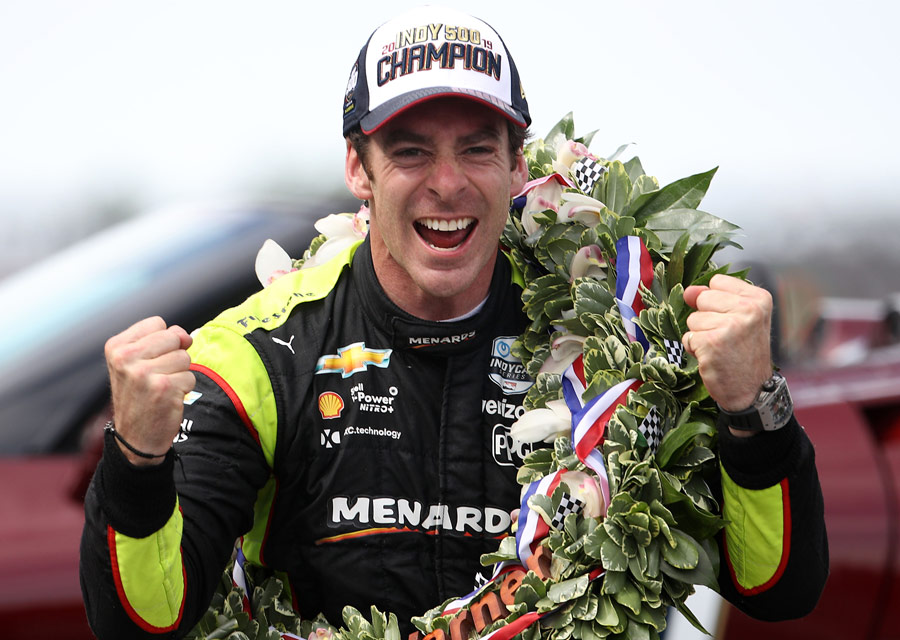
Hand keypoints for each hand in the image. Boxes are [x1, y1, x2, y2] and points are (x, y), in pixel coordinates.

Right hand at [104, 317, 194, 464]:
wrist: (135, 439)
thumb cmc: (139, 396)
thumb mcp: (137, 363)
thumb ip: (161, 340)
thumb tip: (186, 336)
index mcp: (116, 347)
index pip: (158, 323)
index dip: (163, 341)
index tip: (149, 361)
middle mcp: (125, 358)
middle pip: (174, 337)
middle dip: (174, 356)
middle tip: (157, 377)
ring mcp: (144, 373)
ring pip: (184, 357)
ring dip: (179, 374)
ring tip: (161, 388)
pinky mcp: (164, 388)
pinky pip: (190, 376)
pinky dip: (184, 389)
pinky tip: (167, 399)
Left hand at [682, 274, 772, 415]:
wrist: (752, 390)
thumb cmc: (744, 353)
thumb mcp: (738, 319)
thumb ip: (714, 299)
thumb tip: (689, 291)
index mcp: (758, 299)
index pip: (717, 282)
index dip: (716, 302)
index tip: (732, 319)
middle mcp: (748, 309)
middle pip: (702, 298)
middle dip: (706, 318)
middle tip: (726, 337)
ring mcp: (730, 326)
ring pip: (693, 319)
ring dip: (700, 335)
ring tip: (720, 348)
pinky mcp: (712, 342)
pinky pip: (688, 337)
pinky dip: (694, 349)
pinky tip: (713, 357)